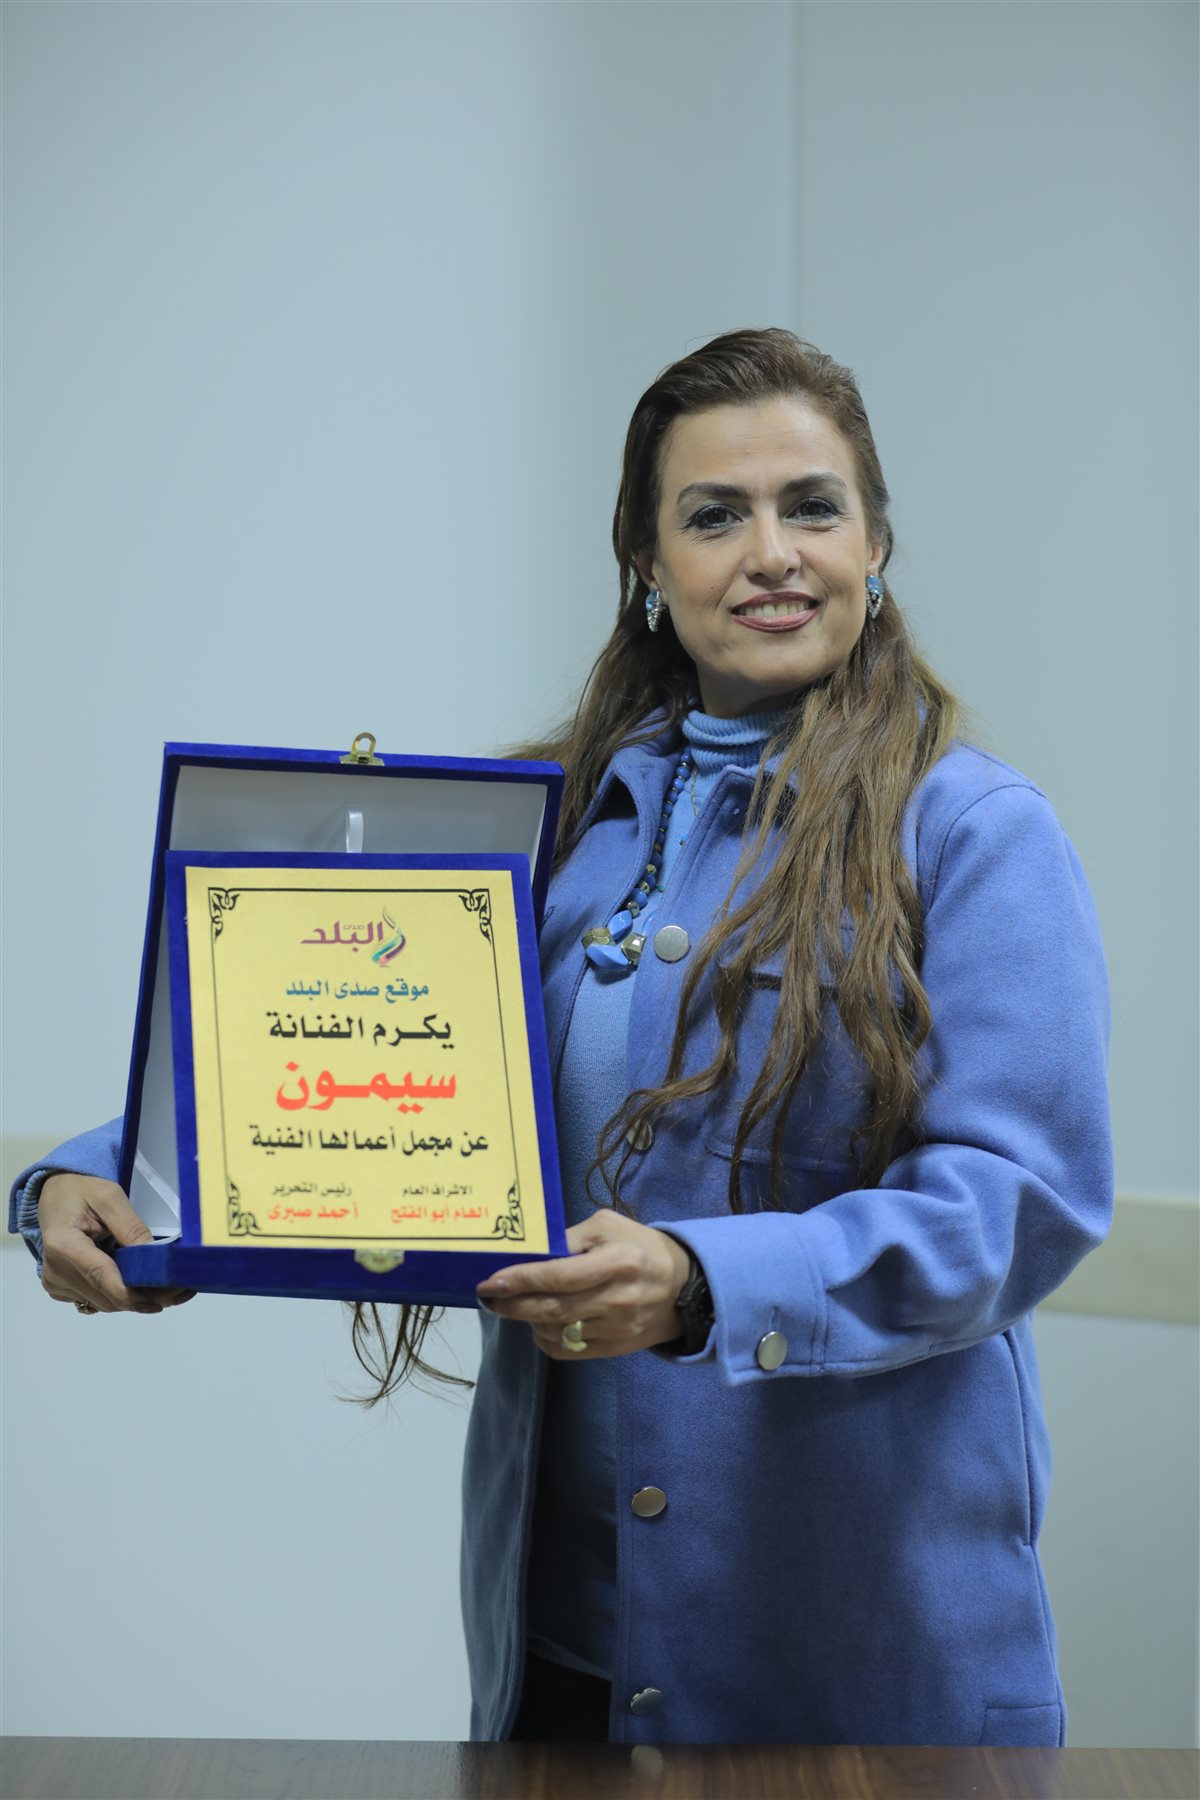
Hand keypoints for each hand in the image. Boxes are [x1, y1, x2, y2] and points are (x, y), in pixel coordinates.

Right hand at [38, 1174, 195, 1314]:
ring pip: (105, 1303)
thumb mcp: (110, 1198)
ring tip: (164, 1285)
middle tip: (178, 1290)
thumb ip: (132, 1229)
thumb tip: (156, 1258)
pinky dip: (120, 1294)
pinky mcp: (61, 1288)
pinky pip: (97, 1299)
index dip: (133, 1294)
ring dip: (134, 1298)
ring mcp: (56, 1282)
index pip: (101, 1277)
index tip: (164, 1299)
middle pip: (106, 1297)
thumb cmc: (81, 1191)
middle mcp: (55, 1270)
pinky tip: (138, 1282)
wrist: (56, 1194)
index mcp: (63, 1244)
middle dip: (143, 1296)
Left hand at [475, 1208, 691, 1359]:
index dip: (521, 1280)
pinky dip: (545, 1337)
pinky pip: (567, 1350)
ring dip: (527, 1320)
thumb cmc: (640, 1248)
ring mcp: (616, 1329)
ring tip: (516, 1304)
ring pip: (556, 1332)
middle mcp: (617, 1299)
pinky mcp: (613, 1349)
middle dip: (512, 1304)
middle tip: (488, 1297)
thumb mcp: (609, 1227)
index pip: (559, 1276)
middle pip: (552, 1309)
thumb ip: (571, 1238)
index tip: (490, 1281)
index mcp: (617, 1262)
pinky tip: (540, 1322)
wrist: (683, 1287)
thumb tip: (531, 1254)